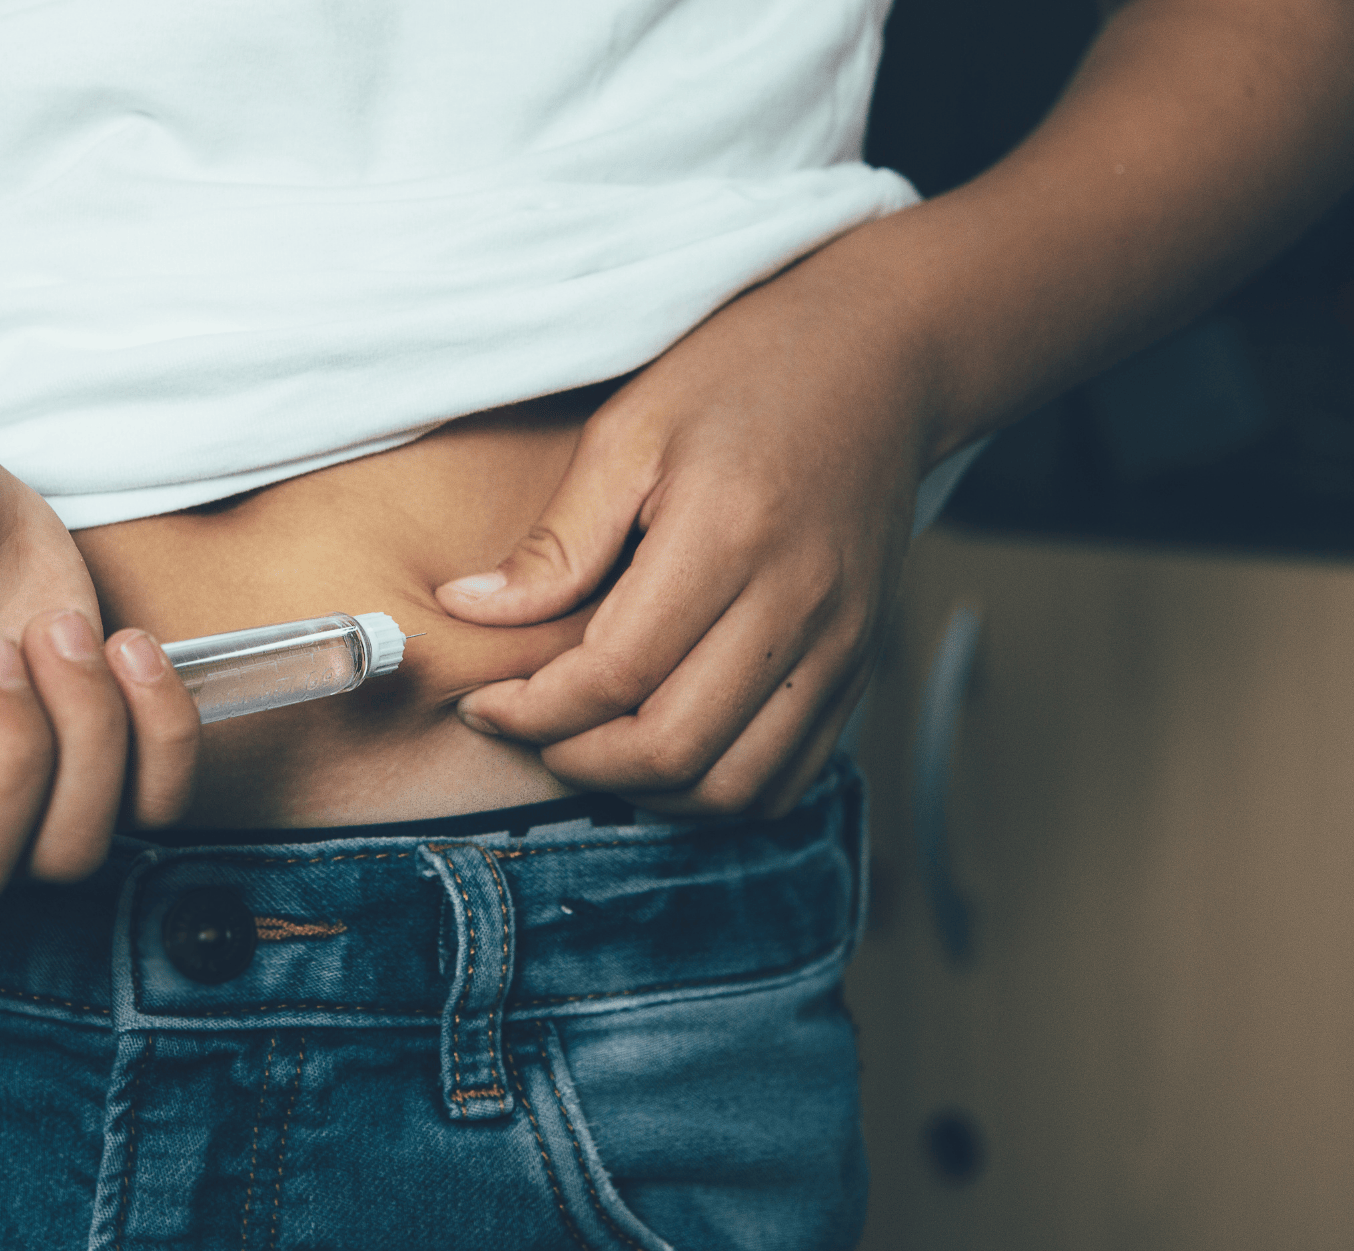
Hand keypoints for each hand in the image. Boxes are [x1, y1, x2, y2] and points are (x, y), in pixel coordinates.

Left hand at [435, 272, 935, 815]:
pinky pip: (789, 776)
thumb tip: (471, 610)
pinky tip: (662, 751)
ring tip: (587, 746)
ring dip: (645, 789)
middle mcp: (796, 603)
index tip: (484, 703)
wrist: (883, 358)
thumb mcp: (630, 430)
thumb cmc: (745, 374)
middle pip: (673, 747)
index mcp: (727, 536)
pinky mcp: (862, 664)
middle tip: (527, 730)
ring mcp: (841, 643)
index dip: (532, 710)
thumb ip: (556, 539)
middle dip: (577, 761)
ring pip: (734, 785)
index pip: (614, 674)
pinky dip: (715, 791)